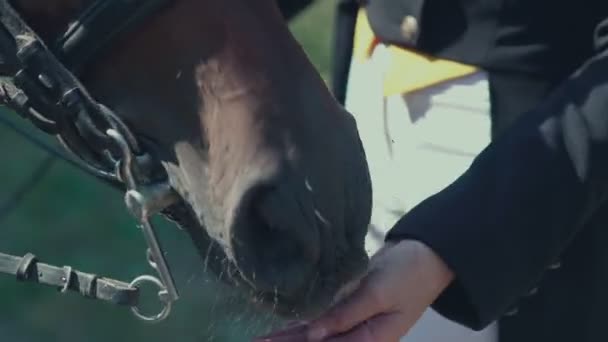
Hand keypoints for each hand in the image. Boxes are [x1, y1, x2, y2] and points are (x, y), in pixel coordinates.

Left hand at [254, 240, 453, 341]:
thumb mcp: (378, 295)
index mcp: (371, 339)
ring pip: (319, 331)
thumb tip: (313, 336)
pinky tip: (286, 321)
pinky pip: (325, 315)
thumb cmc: (408, 275)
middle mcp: (361, 334)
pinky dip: (305, 318)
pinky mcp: (352, 303)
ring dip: (292, 333)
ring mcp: (356, 319)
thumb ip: (346, 315)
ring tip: (263, 337)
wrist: (426, 252)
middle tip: (257, 341)